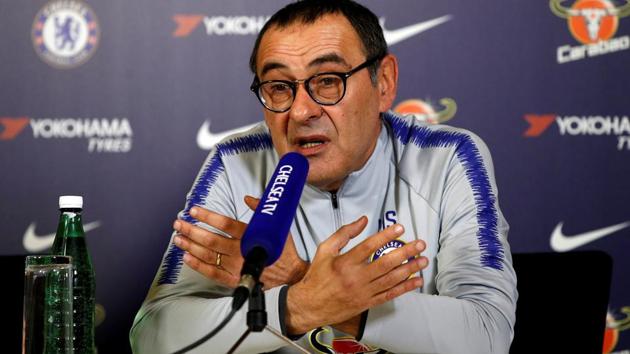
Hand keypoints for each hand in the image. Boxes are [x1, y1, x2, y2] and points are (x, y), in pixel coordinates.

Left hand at [172, 197, 307, 288]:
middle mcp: (240, 251)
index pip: (224, 224)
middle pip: (211, 239)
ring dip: (191, 246)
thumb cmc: (283, 251)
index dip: (207, 216)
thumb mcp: (276, 226)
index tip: (194, 210)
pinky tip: (187, 258)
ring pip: (208, 255)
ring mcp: (236, 266)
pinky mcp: (234, 279)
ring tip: (178, 239)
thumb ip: (260, 210)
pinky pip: (212, 273)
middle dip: (192, 230)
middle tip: (179, 224)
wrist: (290, 277)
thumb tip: (248, 198)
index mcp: (250, 236)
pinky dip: (198, 266)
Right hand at [285, 216, 427, 334]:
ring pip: (391, 279)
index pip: (369, 246)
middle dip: (406, 252)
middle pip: (386, 263)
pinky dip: (405, 288)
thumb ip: (344, 234)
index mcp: (345, 263)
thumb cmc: (317, 276)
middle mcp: (356, 278)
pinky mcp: (367, 303)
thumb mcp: (324, 250)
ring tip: (423, 260)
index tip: (399, 228)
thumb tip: (362, 221)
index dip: (386, 236)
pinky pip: (390, 294)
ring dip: (410, 269)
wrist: (310, 305)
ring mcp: (363, 292)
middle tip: (419, 244)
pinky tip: (416, 281)